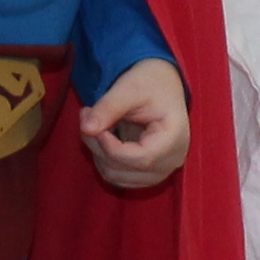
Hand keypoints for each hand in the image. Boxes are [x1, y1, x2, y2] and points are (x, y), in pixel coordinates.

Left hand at [81, 57, 189, 190]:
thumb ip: (107, 108)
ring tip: (95, 122)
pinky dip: (103, 159)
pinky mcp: (146, 174)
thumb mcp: (129, 88)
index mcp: (174, 139)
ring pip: (115, 176)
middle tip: (86, 113)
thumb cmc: (150, 82)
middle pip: (124, 169)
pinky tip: (103, 136)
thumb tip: (85, 128)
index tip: (92, 125)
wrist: (161, 85)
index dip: (110, 148)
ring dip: (97, 152)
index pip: (141, 159)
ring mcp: (159, 172)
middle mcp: (171, 161)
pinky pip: (116, 176)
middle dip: (97, 145)